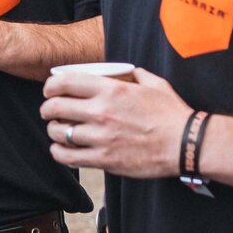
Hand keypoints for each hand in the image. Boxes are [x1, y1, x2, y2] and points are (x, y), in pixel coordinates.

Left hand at [42, 66, 193, 179]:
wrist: (185, 144)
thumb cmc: (171, 114)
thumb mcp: (154, 84)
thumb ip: (135, 75)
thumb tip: (126, 72)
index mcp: (111, 90)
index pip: (65, 82)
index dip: (51, 86)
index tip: (51, 90)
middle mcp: (101, 112)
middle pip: (56, 107)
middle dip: (47, 108)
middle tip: (50, 111)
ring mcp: (101, 137)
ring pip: (59, 132)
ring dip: (54, 130)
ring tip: (59, 130)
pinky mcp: (104, 160)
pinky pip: (68, 157)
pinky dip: (59, 152)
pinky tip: (62, 149)